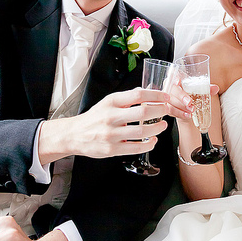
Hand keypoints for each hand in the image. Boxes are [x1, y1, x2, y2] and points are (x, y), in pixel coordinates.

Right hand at [38, 87, 172, 161]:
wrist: (74, 134)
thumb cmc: (94, 118)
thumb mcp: (107, 103)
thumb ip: (126, 98)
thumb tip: (145, 91)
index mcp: (111, 102)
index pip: (138, 95)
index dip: (155, 95)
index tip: (165, 97)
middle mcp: (111, 117)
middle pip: (143, 113)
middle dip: (160, 111)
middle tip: (167, 111)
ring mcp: (111, 134)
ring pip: (142, 132)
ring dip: (157, 129)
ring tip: (162, 126)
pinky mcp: (112, 149)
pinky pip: (136, 147)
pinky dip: (149, 144)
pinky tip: (153, 140)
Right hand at [169, 81, 219, 119]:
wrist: (187, 105)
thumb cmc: (191, 93)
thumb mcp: (199, 89)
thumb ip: (206, 88)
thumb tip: (215, 88)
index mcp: (177, 77)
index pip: (172, 74)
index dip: (174, 76)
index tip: (178, 81)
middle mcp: (170, 86)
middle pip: (172, 89)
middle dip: (181, 96)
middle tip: (190, 102)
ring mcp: (167, 97)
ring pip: (171, 101)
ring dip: (181, 106)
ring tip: (192, 110)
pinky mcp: (167, 107)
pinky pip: (171, 110)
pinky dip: (180, 113)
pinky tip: (187, 115)